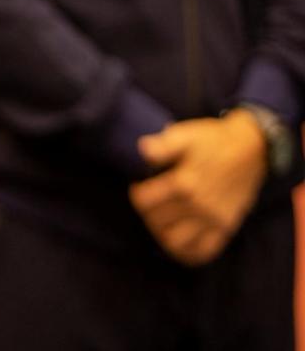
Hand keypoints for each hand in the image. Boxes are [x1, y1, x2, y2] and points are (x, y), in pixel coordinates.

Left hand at [129, 110, 267, 266]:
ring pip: (175, 243)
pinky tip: (178, 240)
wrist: (251, 149)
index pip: (144, 201)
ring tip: (161, 220)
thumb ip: (162, 145)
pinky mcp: (226, 227)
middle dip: (146, 213)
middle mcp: (198, 205)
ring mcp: (213, 219)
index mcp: (184, 182)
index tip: (139, 186)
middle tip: (150, 203)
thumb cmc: (213, 140)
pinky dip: (186, 252)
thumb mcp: (186, 135)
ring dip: (161, 234)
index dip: (136, 193)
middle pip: (156, 222)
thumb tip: (141, 149)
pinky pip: (203, 252)